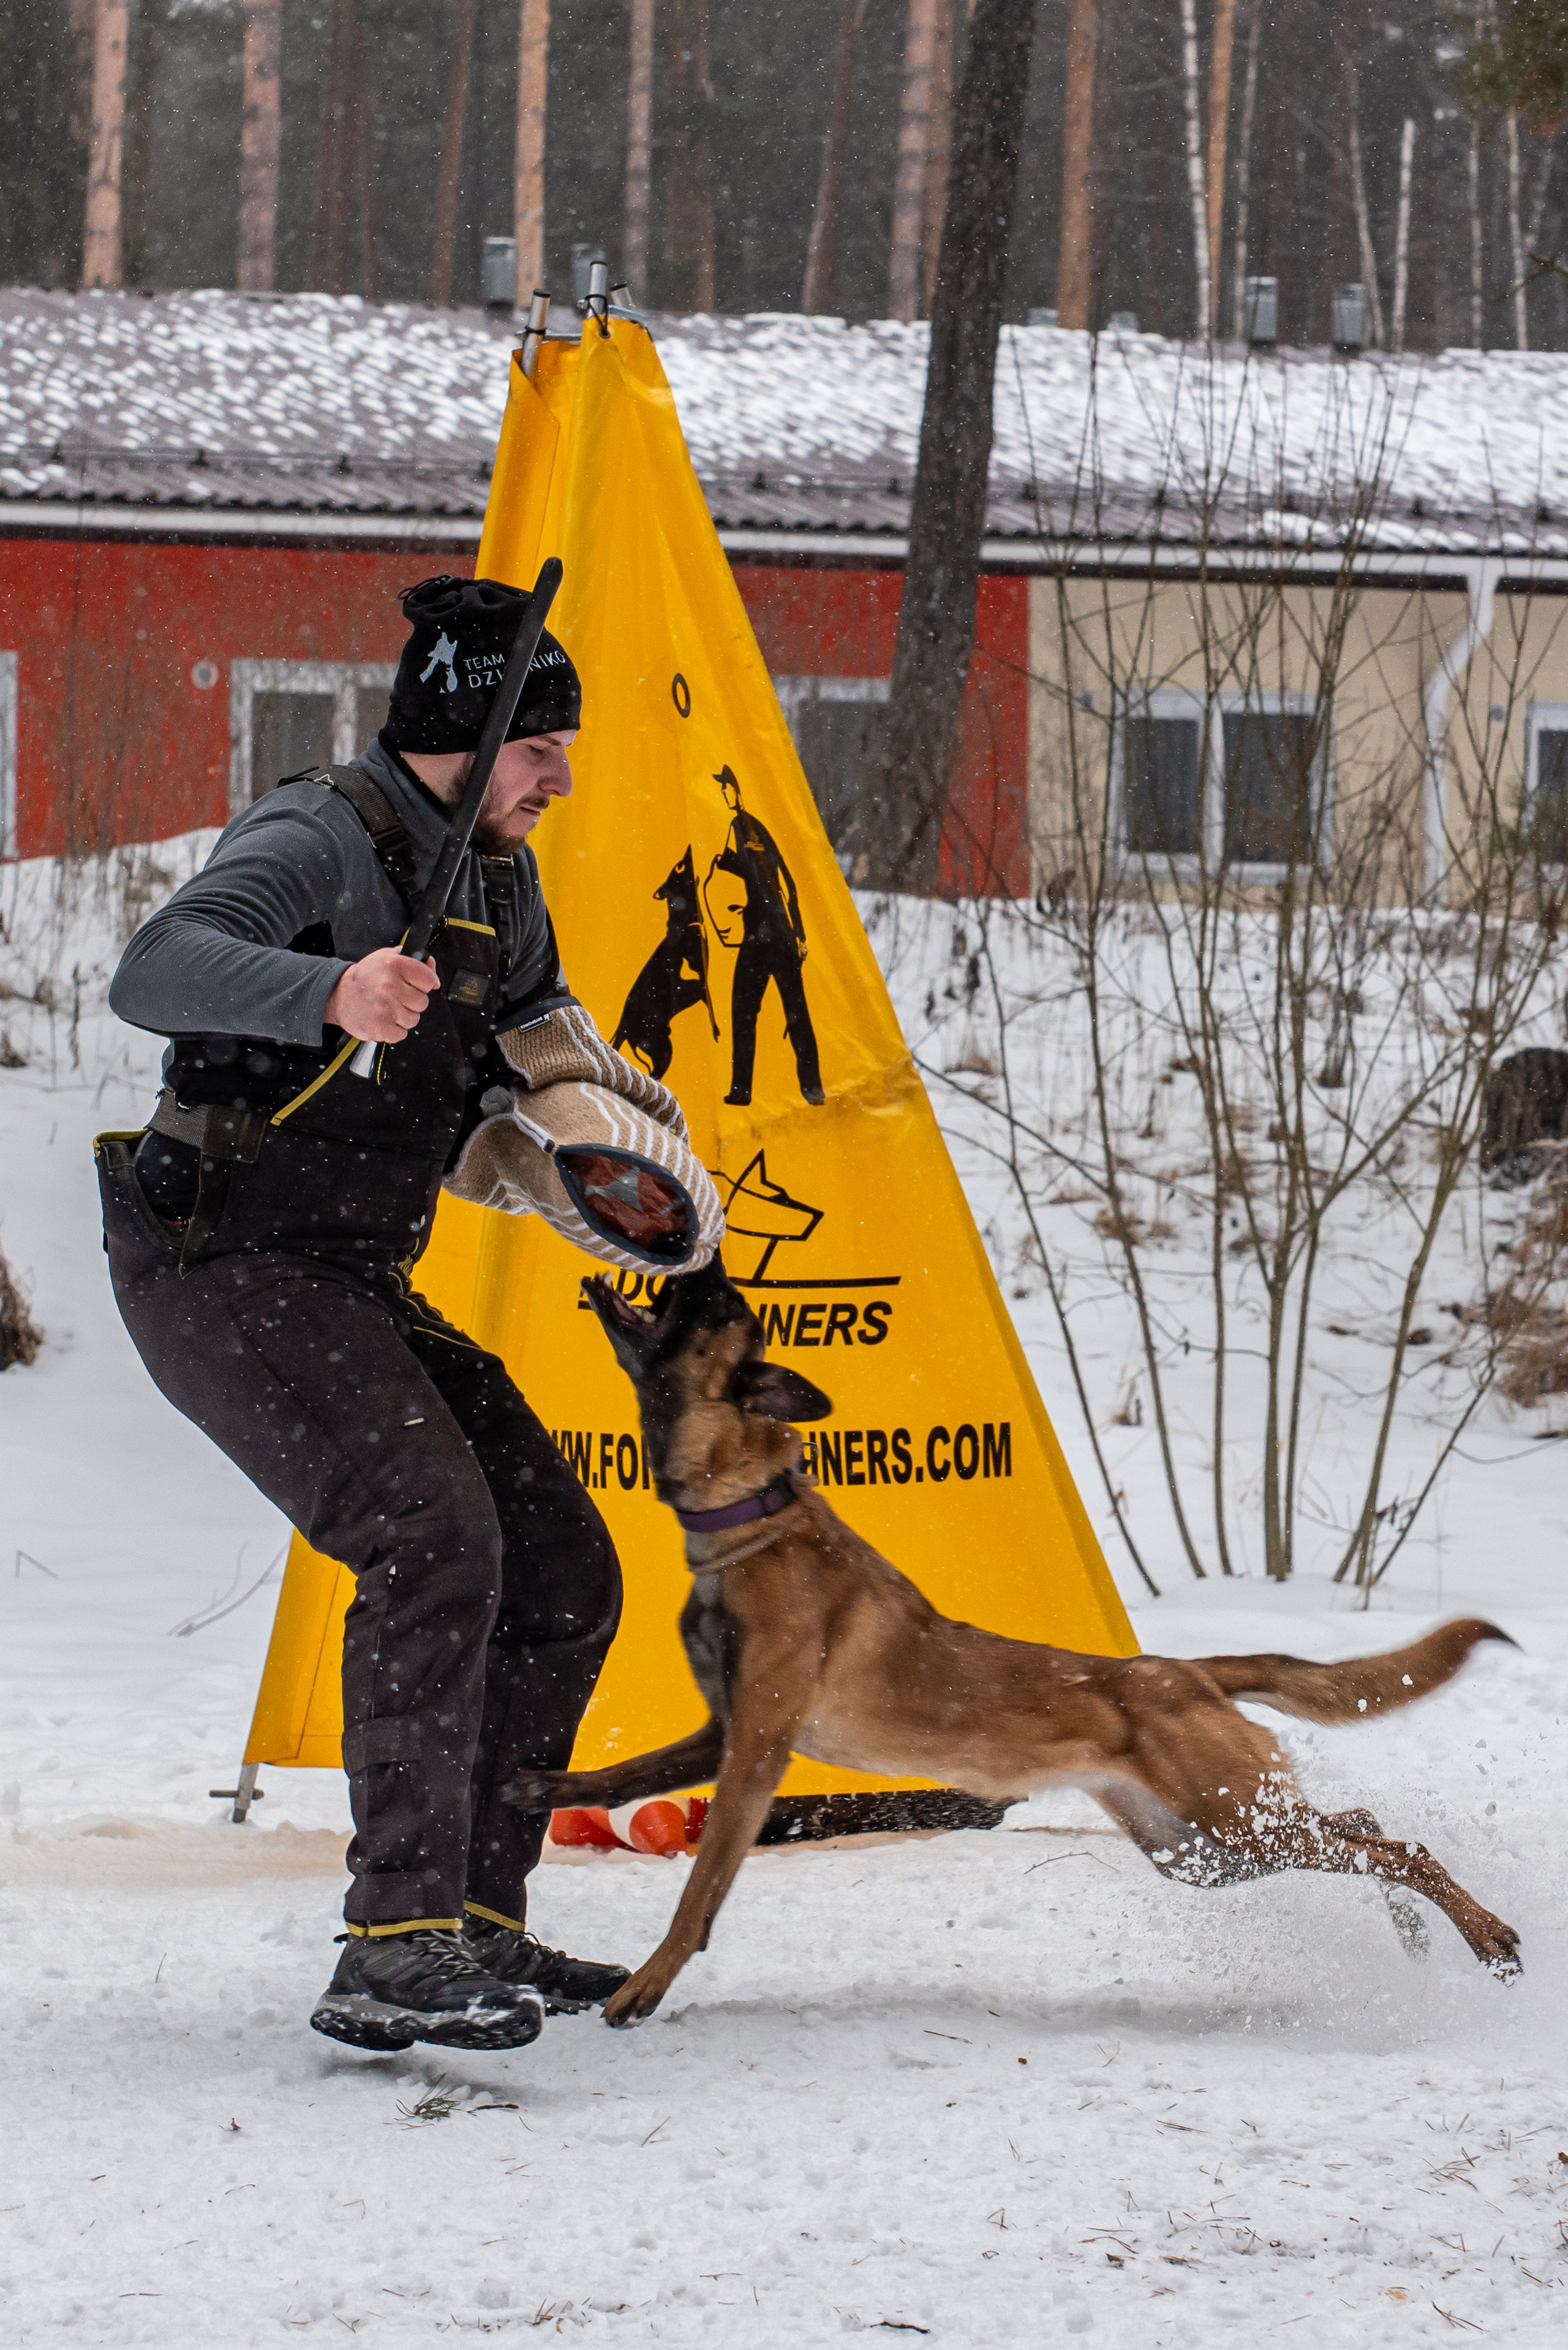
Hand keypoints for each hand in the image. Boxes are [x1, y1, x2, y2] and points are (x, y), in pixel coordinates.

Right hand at [325, 949, 439, 1043]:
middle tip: (395, 996)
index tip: (414, 984)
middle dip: (412, 1001)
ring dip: (403, 1016)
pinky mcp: (379, 1028)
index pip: (428, 979)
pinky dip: (394, 1030)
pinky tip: (383, 1018)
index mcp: (393, 964)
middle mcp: (389, 986)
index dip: (424, 983)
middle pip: (423, 1002)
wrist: (339, 996)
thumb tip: (431, 965)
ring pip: (413, 1019)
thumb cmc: (367, 977)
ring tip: (387, 1007)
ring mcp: (384, 1008)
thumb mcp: (387, 958)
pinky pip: (402, 1034)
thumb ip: (413, 959)